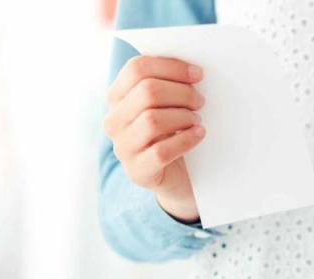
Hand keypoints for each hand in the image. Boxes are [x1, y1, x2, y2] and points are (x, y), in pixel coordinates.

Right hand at [103, 55, 205, 221]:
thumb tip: (191, 68)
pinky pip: (161, 151)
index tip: (197, 74)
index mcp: (117, 97)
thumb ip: (167, 83)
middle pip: (147, 92)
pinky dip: (186, 140)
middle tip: (200, 100)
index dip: (171, 67)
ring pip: (152, 120)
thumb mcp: (164, 104)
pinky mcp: (138, 171)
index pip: (136, 68)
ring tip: (197, 120)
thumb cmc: (171, 132)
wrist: (173, 175)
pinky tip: (199, 134)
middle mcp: (113, 121)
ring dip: (183, 116)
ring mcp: (123, 147)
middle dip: (181, 92)